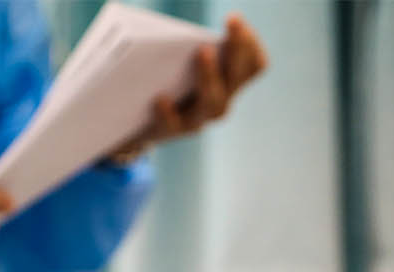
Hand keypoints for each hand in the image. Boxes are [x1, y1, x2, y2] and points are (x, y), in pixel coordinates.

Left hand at [105, 14, 267, 161]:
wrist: (140, 121)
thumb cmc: (164, 78)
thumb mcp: (180, 58)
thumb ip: (189, 44)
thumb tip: (188, 26)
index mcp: (229, 80)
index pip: (254, 65)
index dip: (250, 43)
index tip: (236, 19)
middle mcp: (221, 99)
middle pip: (237, 77)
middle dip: (237, 47)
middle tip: (232, 21)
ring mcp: (199, 117)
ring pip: (213, 102)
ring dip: (210, 76)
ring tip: (203, 52)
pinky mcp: (172, 130)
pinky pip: (174, 124)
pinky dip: (168, 113)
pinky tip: (160, 99)